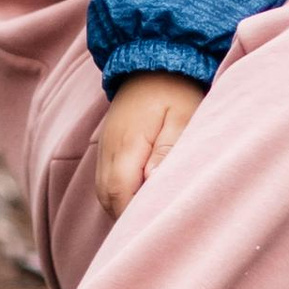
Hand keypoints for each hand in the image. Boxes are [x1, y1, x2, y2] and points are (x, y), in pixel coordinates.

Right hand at [94, 72, 204, 219]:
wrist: (153, 58)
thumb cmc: (176, 90)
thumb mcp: (183, 117)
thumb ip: (168, 150)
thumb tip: (152, 181)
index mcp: (126, 144)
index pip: (120, 194)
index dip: (134, 217)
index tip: (155, 228)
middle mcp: (108, 150)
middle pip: (108, 199)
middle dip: (128, 218)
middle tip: (157, 229)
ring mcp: (105, 149)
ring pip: (105, 193)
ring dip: (123, 207)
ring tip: (150, 217)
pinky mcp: (109, 148)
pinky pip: (107, 182)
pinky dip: (120, 195)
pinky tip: (142, 198)